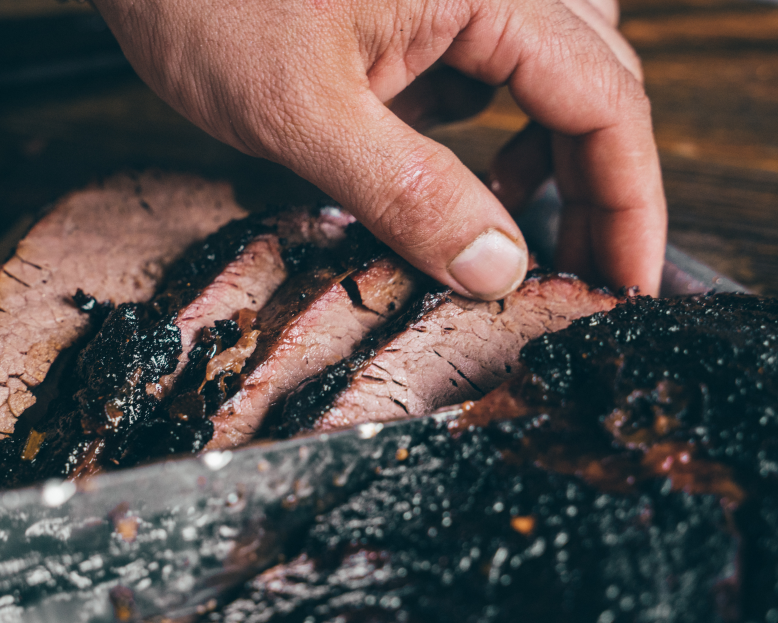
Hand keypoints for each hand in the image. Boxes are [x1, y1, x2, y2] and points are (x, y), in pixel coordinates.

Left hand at [93, 0, 665, 297]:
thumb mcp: (304, 114)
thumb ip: (408, 194)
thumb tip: (496, 267)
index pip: (605, 101)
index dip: (629, 202)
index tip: (624, 284)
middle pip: (590, 88)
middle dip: (592, 189)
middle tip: (573, 277)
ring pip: (543, 77)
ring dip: (542, 157)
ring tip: (505, 231)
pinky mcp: (415, 3)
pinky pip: (482, 65)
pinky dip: (482, 127)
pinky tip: (444, 168)